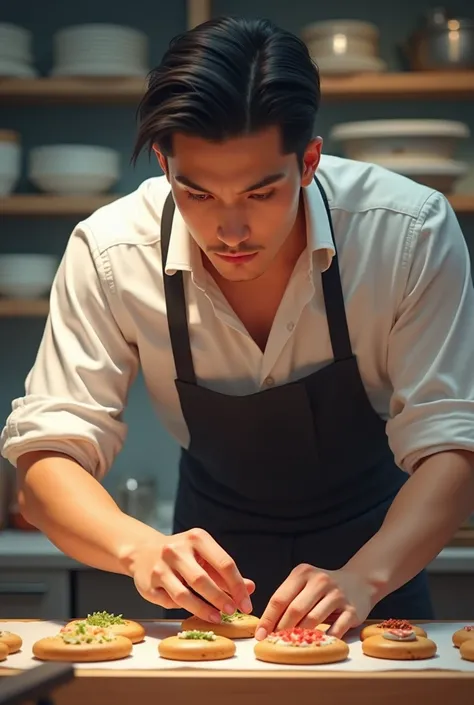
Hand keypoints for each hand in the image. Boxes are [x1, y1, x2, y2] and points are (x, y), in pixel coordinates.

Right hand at [120, 527, 254, 622]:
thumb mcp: (204, 556)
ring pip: (184, 595)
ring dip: (203, 609)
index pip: (224, 563)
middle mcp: (176, 549)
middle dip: (220, 598)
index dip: (237, 586)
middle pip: (203, 579)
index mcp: (197, 538)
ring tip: (217, 617)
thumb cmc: (182, 556)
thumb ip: (225, 573)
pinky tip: (193, 610)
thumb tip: (250, 588)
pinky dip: (183, 608)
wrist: (143, 551)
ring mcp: (160, 566)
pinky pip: (169, 602)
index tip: (246, 603)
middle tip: (233, 612)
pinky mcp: (148, 584)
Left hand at [255, 563, 375, 639]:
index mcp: (303, 573)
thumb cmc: (323, 587)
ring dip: (299, 635)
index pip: (280, 598)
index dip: (268, 618)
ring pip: (313, 619)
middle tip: (273, 643)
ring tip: (290, 645)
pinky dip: (323, 639)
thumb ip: (288, 598)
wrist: (359, 581)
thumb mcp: (305, 583)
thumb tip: (267, 625)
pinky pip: (335, 629)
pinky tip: (315, 644)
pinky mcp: (352, 610)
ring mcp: (337, 595)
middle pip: (295, 609)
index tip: (260, 634)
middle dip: (281, 629)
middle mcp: (320, 581)